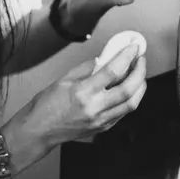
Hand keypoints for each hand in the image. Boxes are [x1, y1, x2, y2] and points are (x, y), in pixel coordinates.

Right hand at [4, 43, 146, 157]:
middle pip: (128, 89)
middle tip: (141, 59)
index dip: (127, 56)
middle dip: (140, 71)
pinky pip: (123, 113)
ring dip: (140, 86)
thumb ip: (87, 68)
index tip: (133, 47)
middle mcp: (94, 108)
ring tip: (139, 73)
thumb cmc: (46, 105)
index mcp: (83, 92)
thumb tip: (105, 58)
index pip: (113, 71)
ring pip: (131, 104)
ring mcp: (100, 120)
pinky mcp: (102, 128)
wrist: (38, 131)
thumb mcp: (63, 79)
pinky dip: (130, 99)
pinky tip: (129, 89)